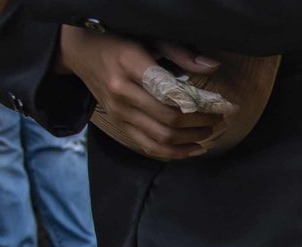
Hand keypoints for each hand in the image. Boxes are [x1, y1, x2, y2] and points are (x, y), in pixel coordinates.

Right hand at [59, 24, 223, 158]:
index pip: (170, 93)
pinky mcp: (118, 124)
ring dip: (191, 140)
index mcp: (129, 65)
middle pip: (169, 120)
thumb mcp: (148, 38)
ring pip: (162, 138)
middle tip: (218, 119)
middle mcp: (121, 92)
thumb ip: (180, 53)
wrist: (80, 51)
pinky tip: (193, 148)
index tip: (221, 106)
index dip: (200, 105)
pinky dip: (175, 153)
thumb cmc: (118, 42)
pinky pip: (149, 147)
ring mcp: (118, 112)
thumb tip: (213, 67)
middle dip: (201, 123)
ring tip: (209, 132)